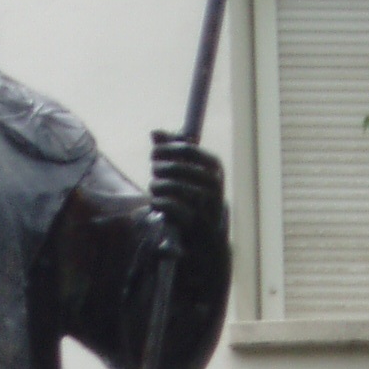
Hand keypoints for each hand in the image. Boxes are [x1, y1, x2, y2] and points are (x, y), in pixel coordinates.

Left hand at [149, 131, 225, 246]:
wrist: (208, 237)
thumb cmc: (194, 198)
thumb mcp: (187, 173)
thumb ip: (172, 151)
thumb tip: (155, 132)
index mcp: (214, 167)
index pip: (186, 148)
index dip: (166, 149)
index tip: (154, 154)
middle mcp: (214, 183)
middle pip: (176, 166)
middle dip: (159, 168)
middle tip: (154, 172)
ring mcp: (206, 203)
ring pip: (172, 185)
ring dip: (157, 186)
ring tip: (155, 188)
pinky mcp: (196, 221)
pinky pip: (171, 205)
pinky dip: (159, 202)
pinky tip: (156, 203)